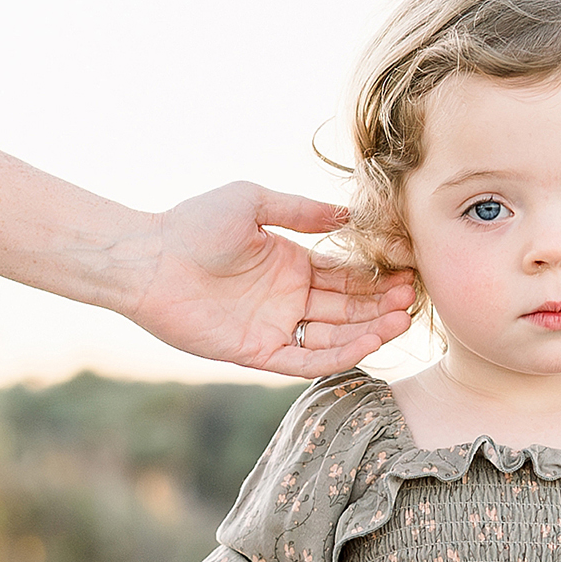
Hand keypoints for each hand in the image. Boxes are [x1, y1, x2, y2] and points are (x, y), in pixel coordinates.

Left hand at [130, 183, 416, 375]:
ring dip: (369, 330)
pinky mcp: (257, 352)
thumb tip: (348, 215)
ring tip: (400, 320)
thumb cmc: (194, 222)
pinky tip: (367, 342)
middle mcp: (288, 298)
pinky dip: (338, 354)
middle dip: (381, 304)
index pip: (345, 275)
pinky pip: (306, 360)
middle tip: (412, 298)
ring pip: (334, 336)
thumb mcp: (253, 201)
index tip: (408, 269)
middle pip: (348, 307)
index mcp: (290, 264)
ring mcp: (275, 326)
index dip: (376, 275)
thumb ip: (302, 210)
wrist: (148, 258)